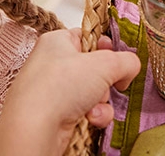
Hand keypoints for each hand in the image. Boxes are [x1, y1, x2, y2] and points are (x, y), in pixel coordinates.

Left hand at [0, 28, 139, 155]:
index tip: (114, 54)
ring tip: (95, 106)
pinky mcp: (55, 115)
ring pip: (93, 92)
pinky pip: (85, 111)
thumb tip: (130, 68)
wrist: (34, 128)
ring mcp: (52, 91)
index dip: (105, 45)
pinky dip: (93, 116)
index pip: (87, 36)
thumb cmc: (61, 86)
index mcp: (57, 42)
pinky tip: (89, 119)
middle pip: (94, 67)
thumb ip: (126, 61)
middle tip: (109, 82)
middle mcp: (52, 64)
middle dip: (107, 80)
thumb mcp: (105, 63)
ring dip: (102, 101)